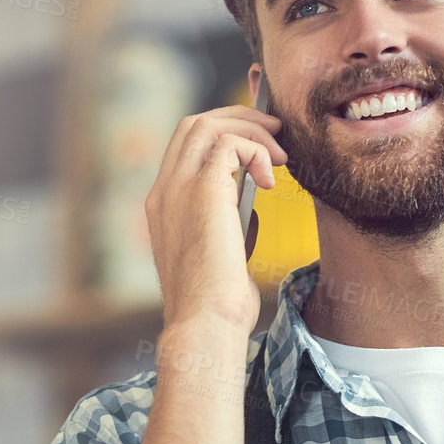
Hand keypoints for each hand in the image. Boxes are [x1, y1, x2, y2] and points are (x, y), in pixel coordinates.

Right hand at [144, 104, 286, 334]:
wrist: (206, 324)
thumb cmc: (218, 304)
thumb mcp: (218, 252)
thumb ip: (225, 221)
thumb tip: (252, 197)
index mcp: (163, 206)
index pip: (185, 147)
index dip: (221, 134)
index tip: (256, 145)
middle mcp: (164, 191)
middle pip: (193, 125)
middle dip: (238, 120)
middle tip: (275, 133)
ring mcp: (178, 188)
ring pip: (208, 125)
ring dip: (250, 131)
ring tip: (280, 154)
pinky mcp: (203, 190)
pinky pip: (229, 143)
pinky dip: (256, 151)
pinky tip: (272, 179)